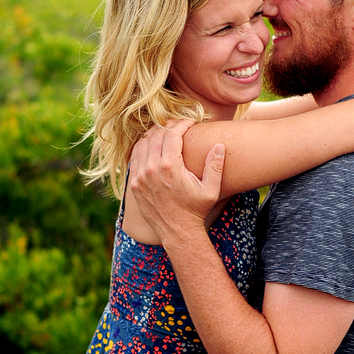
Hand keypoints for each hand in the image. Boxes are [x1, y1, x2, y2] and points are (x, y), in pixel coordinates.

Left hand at [128, 119, 225, 239]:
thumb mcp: (211, 189)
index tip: (190, 122)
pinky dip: (142, 148)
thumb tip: (219, 145)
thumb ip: (214, 166)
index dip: (182, 124)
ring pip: (142, 144)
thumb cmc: (196, 210)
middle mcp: (152, 169)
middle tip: (179, 126)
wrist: (177, 231)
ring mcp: (140, 177)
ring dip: (154, 136)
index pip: (172, 133)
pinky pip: (135, 158)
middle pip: (156, 135)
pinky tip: (152, 148)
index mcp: (170, 167)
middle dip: (168, 127)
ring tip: (166, 135)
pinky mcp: (134, 184)